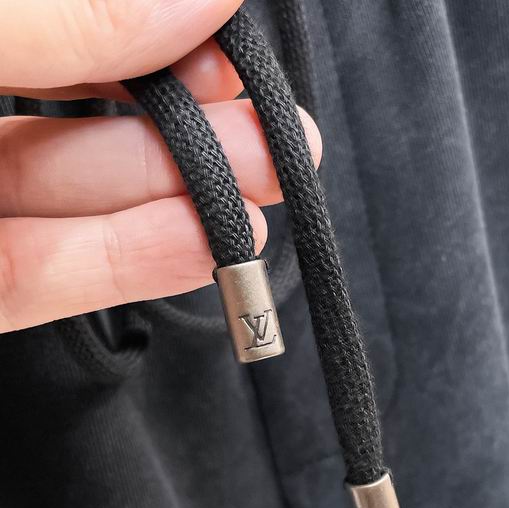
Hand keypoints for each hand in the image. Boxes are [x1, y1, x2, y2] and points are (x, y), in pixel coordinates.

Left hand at [0, 0, 320, 332]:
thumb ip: (70, 19)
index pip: (61, 21)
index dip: (149, 32)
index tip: (226, 55)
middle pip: (77, 116)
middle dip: (184, 133)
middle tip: (269, 145)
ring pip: (68, 203)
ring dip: (173, 206)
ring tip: (254, 207)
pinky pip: (38, 280)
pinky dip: (123, 268)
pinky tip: (196, 254)